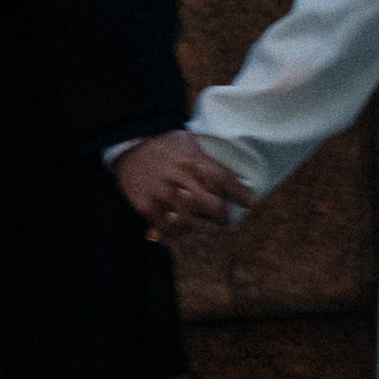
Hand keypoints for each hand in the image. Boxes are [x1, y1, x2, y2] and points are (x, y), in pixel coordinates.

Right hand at [115, 132, 251, 244]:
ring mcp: (162, 193)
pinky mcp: (146, 205)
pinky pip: (167, 228)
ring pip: (191, 221)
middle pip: (211, 205)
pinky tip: (184, 232)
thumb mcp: (190, 144)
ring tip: (209, 231)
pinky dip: (178, 234)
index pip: (223, 179)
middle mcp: (179, 177)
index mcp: (193, 160)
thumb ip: (209, 164)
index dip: (239, 194)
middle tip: (225, 221)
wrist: (130, 146)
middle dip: (223, 217)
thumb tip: (237, 185)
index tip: (248, 203)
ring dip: (204, 230)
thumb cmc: (166, 147)